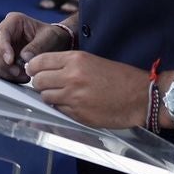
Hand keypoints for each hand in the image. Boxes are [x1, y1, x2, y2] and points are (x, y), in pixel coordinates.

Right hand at [0, 12, 71, 83]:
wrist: (56, 43)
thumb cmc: (52, 36)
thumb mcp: (49, 38)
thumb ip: (36, 47)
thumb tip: (24, 58)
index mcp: (13, 21)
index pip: (1, 33)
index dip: (3, 48)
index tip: (10, 61)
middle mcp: (4, 32)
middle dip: (2, 62)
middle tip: (17, 72)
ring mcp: (1, 45)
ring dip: (4, 70)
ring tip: (22, 76)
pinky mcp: (2, 57)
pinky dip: (6, 75)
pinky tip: (20, 77)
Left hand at [23, 50, 147, 128]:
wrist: (140, 96)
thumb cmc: (119, 77)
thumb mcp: (91, 60)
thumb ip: (67, 64)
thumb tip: (43, 69)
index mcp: (75, 60)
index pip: (38, 62)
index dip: (33, 67)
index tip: (33, 70)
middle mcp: (71, 77)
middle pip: (38, 81)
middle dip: (40, 83)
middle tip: (48, 84)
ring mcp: (74, 97)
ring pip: (45, 97)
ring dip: (49, 96)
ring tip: (62, 94)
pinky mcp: (78, 114)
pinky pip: (58, 110)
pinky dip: (61, 107)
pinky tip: (73, 104)